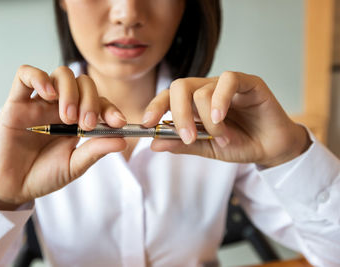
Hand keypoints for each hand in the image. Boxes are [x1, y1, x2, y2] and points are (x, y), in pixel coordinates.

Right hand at [0, 65, 126, 208]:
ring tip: (67, 117)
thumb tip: (123, 140)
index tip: (118, 122)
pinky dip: (39, 78)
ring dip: (70, 91)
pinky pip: (25, 75)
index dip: (110, 108)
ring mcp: (40, 103)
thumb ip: (96, 150)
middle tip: (87, 124)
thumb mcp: (75, 165)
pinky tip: (48, 94)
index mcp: (78, 119)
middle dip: (90, 100)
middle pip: (83, 83)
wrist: (15, 187)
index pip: (99, 101)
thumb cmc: (45, 175)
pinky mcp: (16, 103)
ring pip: (60, 75)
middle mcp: (61, 106)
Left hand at [142, 71, 310, 166]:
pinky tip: (221, 118)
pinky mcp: (249, 82)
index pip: (167, 97)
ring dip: (208, 120)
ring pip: (202, 89)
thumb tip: (153, 144)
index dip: (154, 107)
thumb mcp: (206, 149)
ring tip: (221, 138)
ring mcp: (226, 85)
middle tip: (187, 138)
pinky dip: (220, 100)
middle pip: (179, 87)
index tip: (146, 125)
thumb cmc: (239, 144)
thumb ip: (182, 145)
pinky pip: (229, 80)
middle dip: (178, 114)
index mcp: (193, 103)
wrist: (271, 148)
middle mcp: (207, 90)